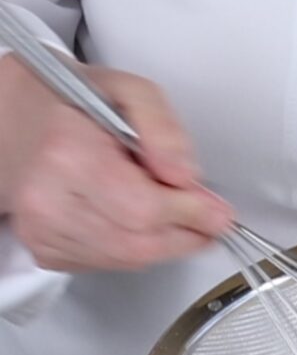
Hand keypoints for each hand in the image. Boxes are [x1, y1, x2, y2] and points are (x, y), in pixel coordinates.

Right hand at [0, 54, 232, 270]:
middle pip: (139, 242)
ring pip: (128, 258)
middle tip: (208, 219)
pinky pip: (110, 263)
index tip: (219, 213)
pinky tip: (135, 220)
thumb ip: (164, 128)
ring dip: (163, 242)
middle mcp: (48, 198)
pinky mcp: (46, 250)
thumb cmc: (73, 106)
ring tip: (174, 213)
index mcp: (68, 153)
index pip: (144, 208)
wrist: (18, 122)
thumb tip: (185, 175)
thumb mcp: (130, 91)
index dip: (191, 215)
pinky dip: (136, 248)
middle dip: (185, 233)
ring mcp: (43, 230)